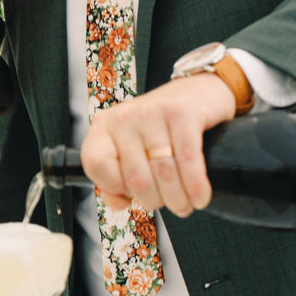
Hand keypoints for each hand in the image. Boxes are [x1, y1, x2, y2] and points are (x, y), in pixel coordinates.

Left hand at [80, 75, 234, 217]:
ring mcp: (151, 112)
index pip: (95, 164)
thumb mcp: (131, 149)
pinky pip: (187, 160)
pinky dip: (196, 186)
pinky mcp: (181, 112)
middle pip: (136, 179)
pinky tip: (200, 196)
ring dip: (179, 199)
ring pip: (164, 174)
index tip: (134, 195)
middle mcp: (124, 117)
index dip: (116, 188)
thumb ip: (115, 179)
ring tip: (187, 203)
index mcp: (104, 127)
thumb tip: (118, 203)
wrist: (198, 92)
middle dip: (157, 201)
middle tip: (171, 203)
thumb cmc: (162, 128)